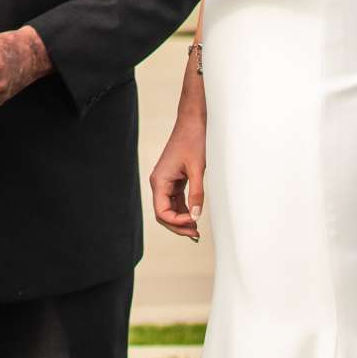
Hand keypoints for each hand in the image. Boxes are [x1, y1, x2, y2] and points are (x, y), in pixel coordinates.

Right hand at [150, 105, 205, 241]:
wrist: (191, 123)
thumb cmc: (192, 141)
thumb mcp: (197, 169)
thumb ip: (196, 194)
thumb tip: (196, 216)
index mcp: (160, 181)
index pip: (162, 212)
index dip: (177, 222)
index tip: (194, 222)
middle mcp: (159, 183)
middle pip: (163, 214)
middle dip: (178, 226)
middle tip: (195, 234)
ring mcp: (165, 182)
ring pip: (169, 210)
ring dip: (181, 221)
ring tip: (196, 230)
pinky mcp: (172, 181)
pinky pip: (175, 201)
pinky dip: (183, 211)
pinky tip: (194, 217)